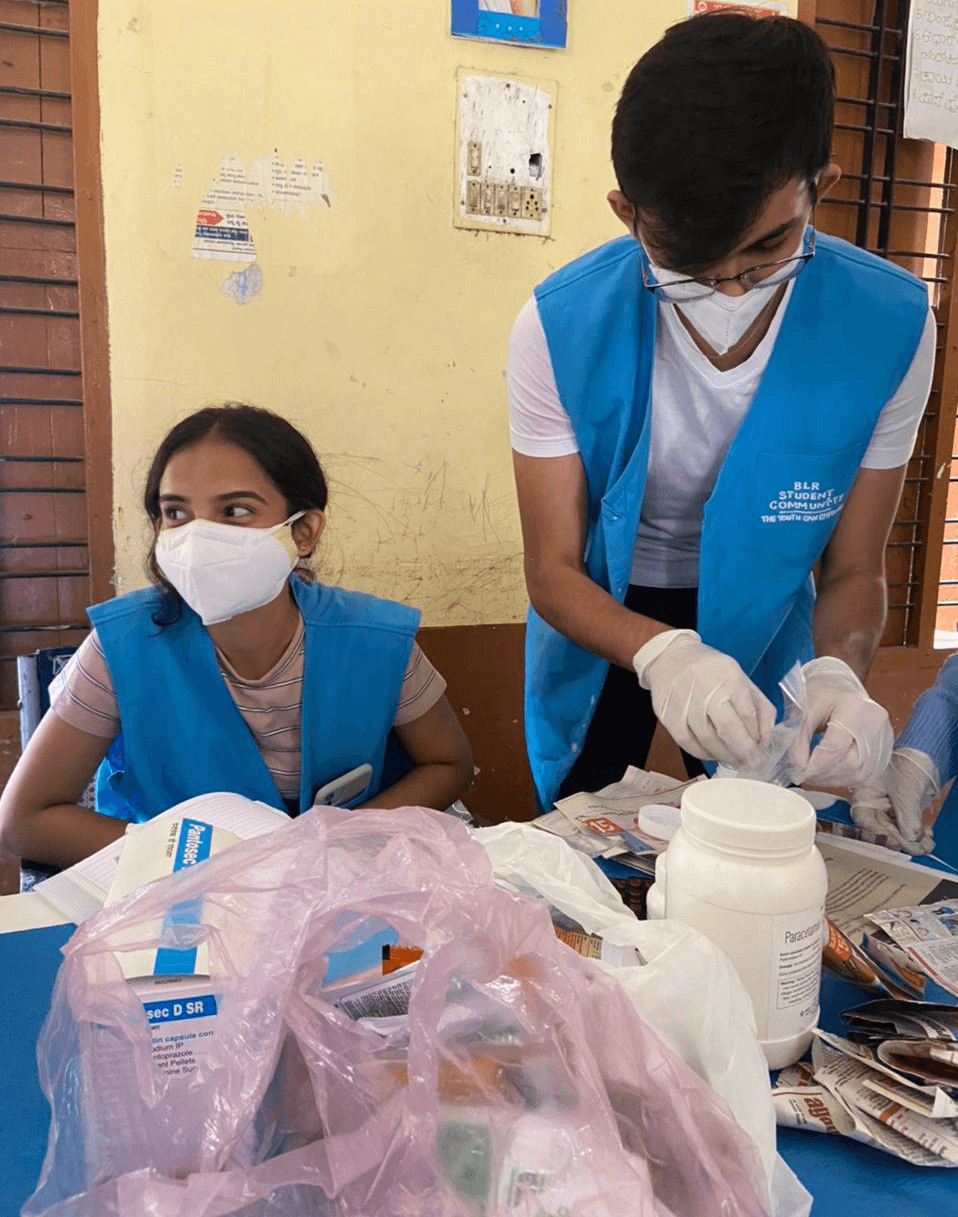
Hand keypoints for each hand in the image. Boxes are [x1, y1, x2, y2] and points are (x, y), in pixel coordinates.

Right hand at [633, 629, 775, 767]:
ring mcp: (685, 703)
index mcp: (730, 678)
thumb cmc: (711, 671)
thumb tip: (766, 739)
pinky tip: (712, 753)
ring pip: (708, 741)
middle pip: (729, 731)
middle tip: (749, 761)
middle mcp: (707, 689)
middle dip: (743, 752)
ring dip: (724, 756)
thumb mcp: (741, 679)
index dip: (756, 738)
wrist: (672, 658)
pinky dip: (703, 754)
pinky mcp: (669, 715)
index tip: (759, 749)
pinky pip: (688, 744)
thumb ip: (759, 708)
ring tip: (733, 759)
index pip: (748, 716)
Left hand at [791, 657, 892, 787]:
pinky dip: (844, 778)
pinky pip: (866, 773)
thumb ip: (798, 739)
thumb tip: (798, 768)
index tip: (798, 770)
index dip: (815, 765)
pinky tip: (829, 773)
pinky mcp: (885, 748)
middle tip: (803, 774)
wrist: (840, 684)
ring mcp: (884, 736)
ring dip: (833, 780)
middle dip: (824, 775)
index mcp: (854, 707)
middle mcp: (875, 722)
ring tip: (814, 774)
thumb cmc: (821, 692)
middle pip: (851, 764)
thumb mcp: (804, 710)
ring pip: (860, 773)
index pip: (836, 748)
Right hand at [852, 748, 938, 854]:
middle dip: (901, 841)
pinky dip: (917, 834)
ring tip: (926, 843)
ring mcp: (887, 809)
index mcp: (865, 794)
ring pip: (895, 833)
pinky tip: (927, 836)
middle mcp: (873, 804)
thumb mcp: (905, 791)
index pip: (864, 820)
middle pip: (881, 830)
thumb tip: (910, 838)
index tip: (894, 842)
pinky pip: (906, 829)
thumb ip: (907, 817)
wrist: (925, 755)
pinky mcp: (900, 812)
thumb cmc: (907, 763)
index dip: (877, 833)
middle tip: (916, 847)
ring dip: (912, 840)